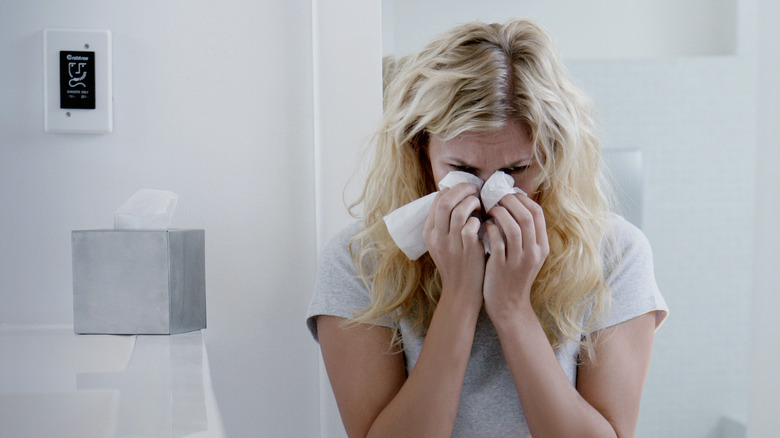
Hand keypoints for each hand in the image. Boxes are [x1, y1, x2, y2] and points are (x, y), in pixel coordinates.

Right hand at [423, 183, 484, 308]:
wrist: (462, 291)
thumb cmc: (458, 264)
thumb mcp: (444, 244)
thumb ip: (447, 224)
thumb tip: (460, 198)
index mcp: (429, 232)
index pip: (437, 200)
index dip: (453, 190)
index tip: (465, 190)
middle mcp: (437, 237)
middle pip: (445, 201)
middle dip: (462, 190)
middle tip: (474, 189)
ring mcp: (451, 244)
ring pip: (458, 211)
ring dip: (472, 203)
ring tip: (480, 205)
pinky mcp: (467, 250)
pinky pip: (471, 225)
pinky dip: (479, 220)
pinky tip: (484, 223)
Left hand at [483, 193, 548, 321]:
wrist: (508, 306)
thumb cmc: (514, 276)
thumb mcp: (528, 255)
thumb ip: (525, 234)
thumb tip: (514, 204)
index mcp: (542, 247)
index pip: (537, 213)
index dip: (522, 199)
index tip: (508, 194)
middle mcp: (533, 253)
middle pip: (526, 216)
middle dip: (509, 202)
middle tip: (495, 197)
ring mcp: (518, 260)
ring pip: (513, 227)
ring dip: (500, 213)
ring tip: (489, 209)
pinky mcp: (501, 266)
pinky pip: (497, 241)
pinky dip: (490, 229)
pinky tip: (484, 226)